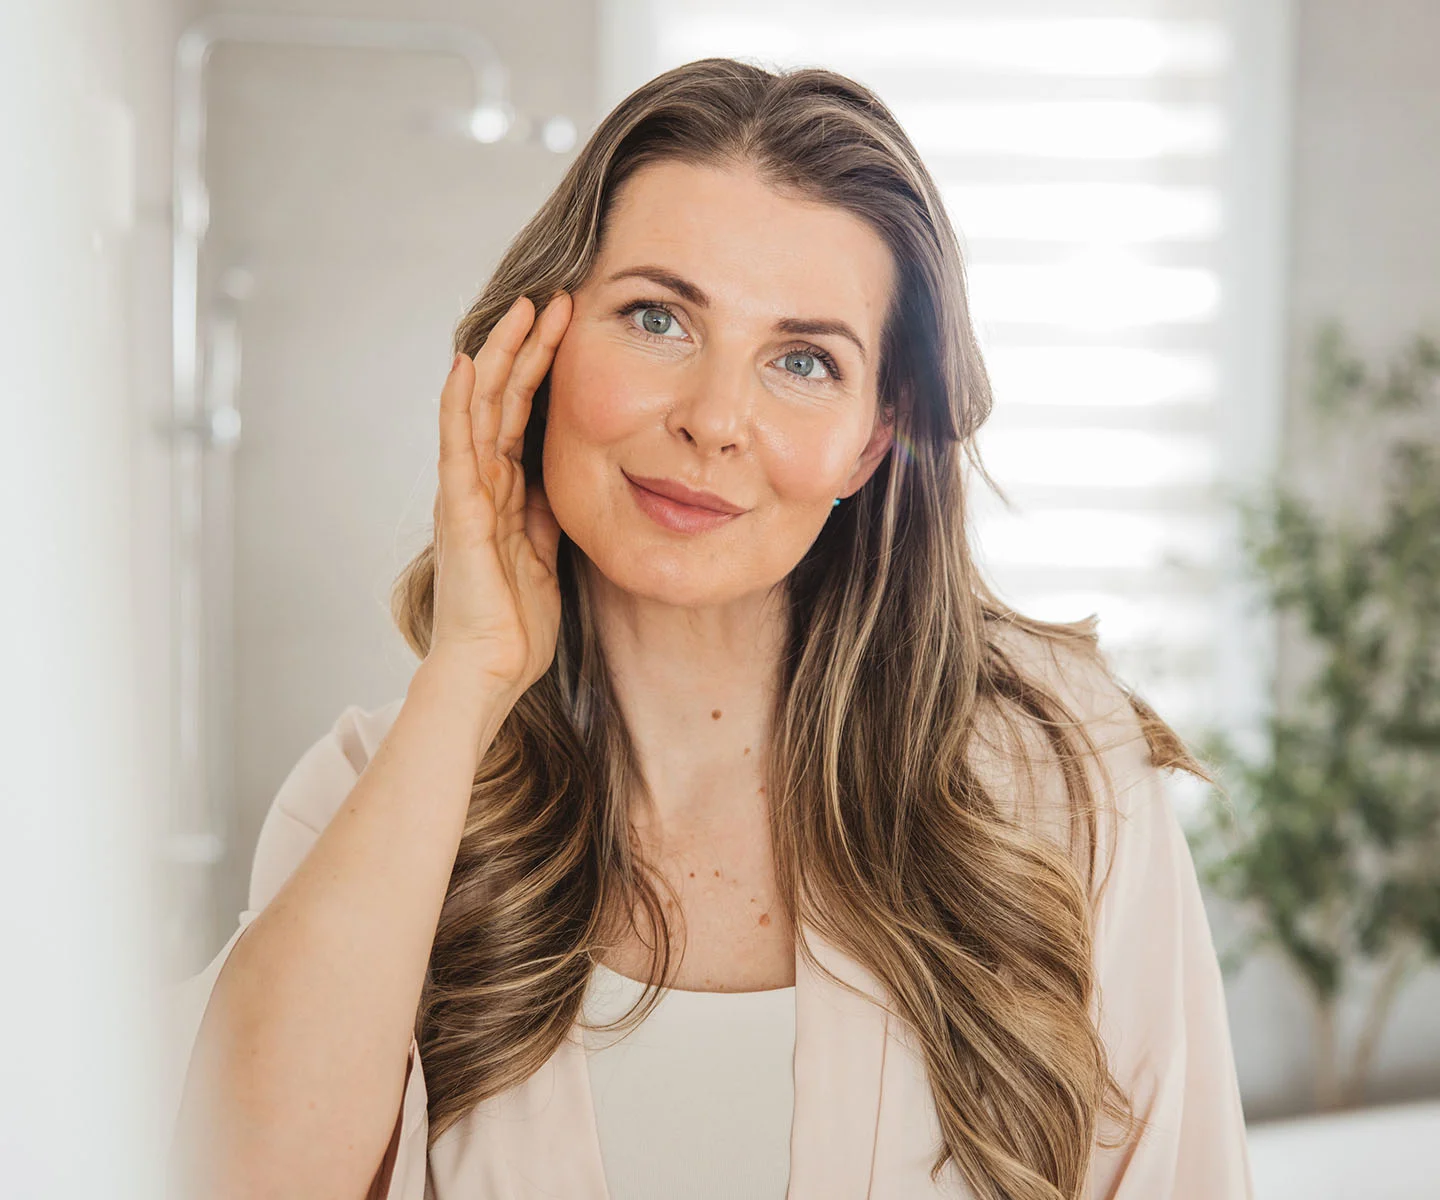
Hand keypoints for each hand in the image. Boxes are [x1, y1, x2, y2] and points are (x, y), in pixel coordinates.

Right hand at [428, 291, 572, 702]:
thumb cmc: (514, 625)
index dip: (546, 371)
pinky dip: (462, 402)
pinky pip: (458, 445)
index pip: (525, 416)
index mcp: (504, 494)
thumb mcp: (545, 556)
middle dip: (530, 347)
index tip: (572, 330)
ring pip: (482, 407)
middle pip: (505, 399)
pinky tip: (470, 363)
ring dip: (503, 356)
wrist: (489, 672)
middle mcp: (480, 484)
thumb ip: (547, 515)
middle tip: (557, 299)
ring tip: (525, 308)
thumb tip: (562, 481)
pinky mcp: (458, 510)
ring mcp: (465, 493)